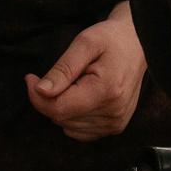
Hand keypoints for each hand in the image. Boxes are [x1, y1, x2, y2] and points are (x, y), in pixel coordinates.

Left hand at [25, 3, 147, 140]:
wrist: (138, 44)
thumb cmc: (110, 39)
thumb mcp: (84, 43)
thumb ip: (62, 69)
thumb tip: (40, 91)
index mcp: (107, 92)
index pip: (58, 109)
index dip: (36, 96)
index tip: (31, 78)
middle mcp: (113, 114)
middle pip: (61, 118)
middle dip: (50, 98)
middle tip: (58, 75)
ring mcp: (115, 124)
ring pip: (67, 126)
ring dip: (62, 106)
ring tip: (76, 82)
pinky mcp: (115, 127)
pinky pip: (79, 131)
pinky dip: (72, 115)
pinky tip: (81, 96)